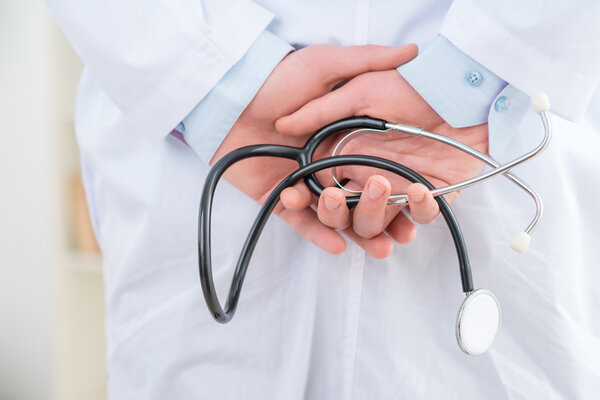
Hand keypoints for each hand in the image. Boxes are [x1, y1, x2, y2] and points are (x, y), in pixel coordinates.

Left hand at [211, 44, 417, 255]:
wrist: (227, 98)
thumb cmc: (276, 80)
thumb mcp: (324, 65)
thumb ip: (366, 60)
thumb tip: (410, 52)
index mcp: (345, 140)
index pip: (379, 171)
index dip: (404, 191)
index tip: (424, 206)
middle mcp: (327, 165)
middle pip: (361, 201)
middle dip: (384, 220)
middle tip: (400, 234)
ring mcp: (304, 183)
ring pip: (336, 216)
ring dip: (357, 232)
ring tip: (378, 247)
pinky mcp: (277, 197)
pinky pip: (300, 222)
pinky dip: (318, 234)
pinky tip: (338, 245)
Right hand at [276, 70, 487, 257]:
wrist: (464, 91)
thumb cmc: (411, 85)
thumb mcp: (360, 90)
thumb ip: (321, 110)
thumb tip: (283, 125)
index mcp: (348, 153)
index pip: (318, 187)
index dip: (303, 198)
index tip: (293, 198)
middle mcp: (369, 174)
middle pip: (342, 214)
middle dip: (335, 213)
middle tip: (336, 199)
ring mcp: (399, 187)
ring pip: (376, 223)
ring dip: (373, 216)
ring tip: (381, 189)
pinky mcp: (429, 193)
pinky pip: (420, 217)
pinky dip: (418, 210)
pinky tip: (418, 191)